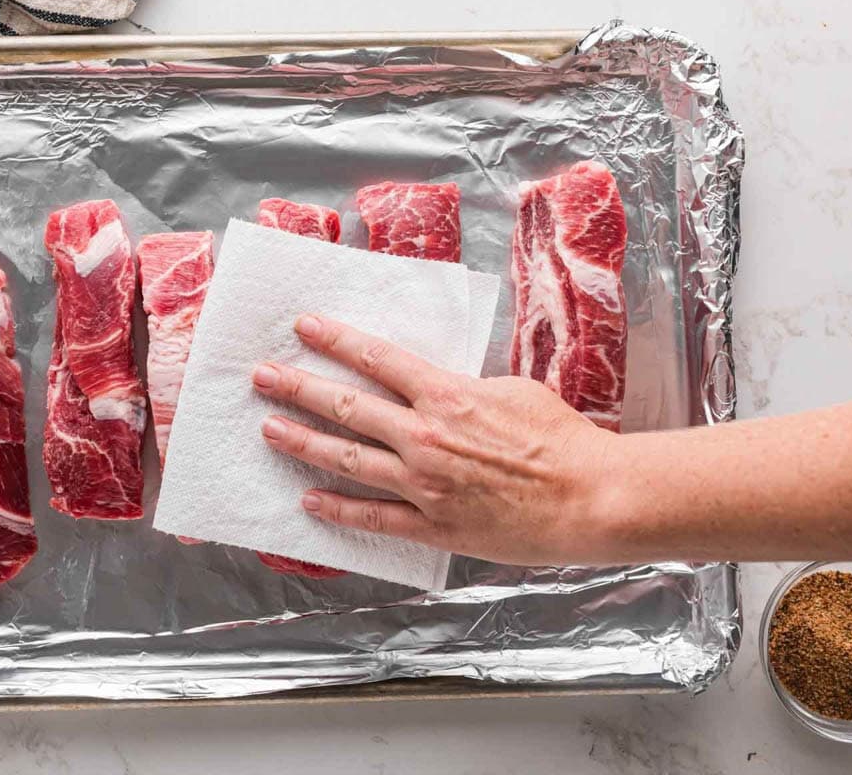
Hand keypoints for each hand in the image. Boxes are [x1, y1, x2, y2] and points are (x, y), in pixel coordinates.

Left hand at [251, 314, 620, 565]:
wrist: (589, 496)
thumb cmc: (560, 439)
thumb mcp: (511, 388)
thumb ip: (461, 386)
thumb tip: (432, 382)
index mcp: (446, 394)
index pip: (377, 358)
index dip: (335, 340)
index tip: (303, 327)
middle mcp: (424, 435)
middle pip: (347, 406)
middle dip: (298, 388)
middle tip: (262, 377)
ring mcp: (423, 483)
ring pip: (348, 459)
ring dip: (303, 442)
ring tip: (269, 430)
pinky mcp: (432, 525)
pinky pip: (373, 518)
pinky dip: (338, 509)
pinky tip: (308, 499)